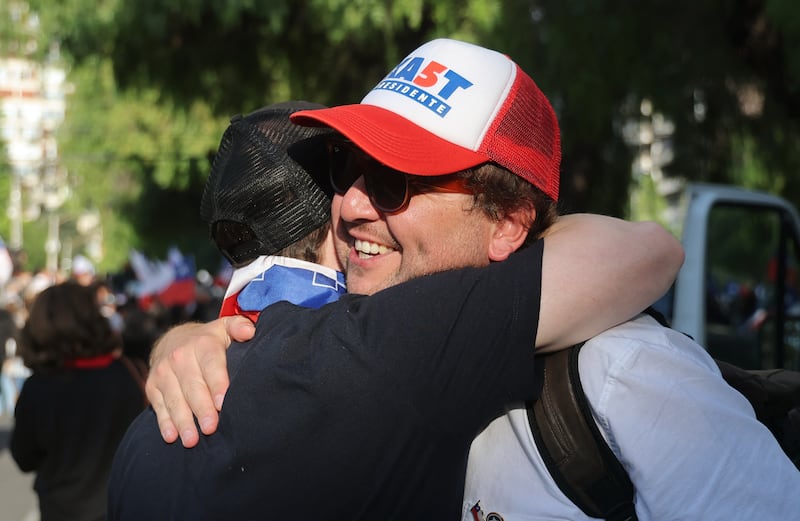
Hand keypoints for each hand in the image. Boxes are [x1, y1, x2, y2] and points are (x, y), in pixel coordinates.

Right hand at [145, 315, 254, 446]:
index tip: (222, 403)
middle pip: (192, 386)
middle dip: (202, 408)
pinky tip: (171, 436)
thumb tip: (250, 331)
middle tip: (211, 428)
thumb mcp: (224, 328)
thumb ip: (238, 327)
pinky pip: (158, 405)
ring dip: (182, 420)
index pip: (211, 365)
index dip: (217, 384)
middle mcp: (180, 357)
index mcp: (202, 344)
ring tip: (191, 439)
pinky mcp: (152, 385)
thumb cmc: (208, 340)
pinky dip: (164, 422)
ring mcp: (163, 372)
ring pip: (174, 399)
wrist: (172, 339)